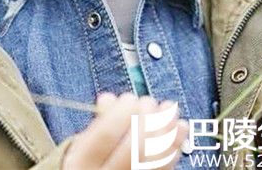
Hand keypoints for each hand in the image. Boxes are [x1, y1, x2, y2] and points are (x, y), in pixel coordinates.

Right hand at [61, 92, 188, 169]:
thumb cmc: (88, 159)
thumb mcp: (82, 140)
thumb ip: (97, 120)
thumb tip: (108, 99)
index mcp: (82, 162)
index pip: (105, 135)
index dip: (121, 113)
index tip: (129, 98)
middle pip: (135, 148)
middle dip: (147, 119)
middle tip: (149, 101)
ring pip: (153, 159)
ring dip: (167, 129)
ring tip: (170, 108)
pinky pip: (163, 169)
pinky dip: (174, 146)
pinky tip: (179, 129)